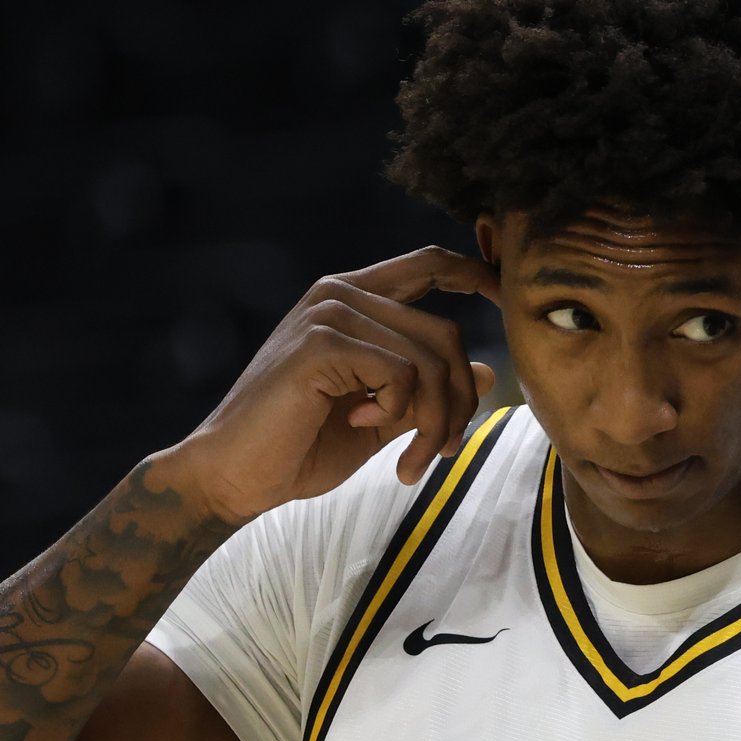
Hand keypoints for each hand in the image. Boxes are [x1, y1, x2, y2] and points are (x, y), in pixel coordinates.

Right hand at [160, 246, 500, 522]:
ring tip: (411, 460)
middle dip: (459, 402)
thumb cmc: (300, 447)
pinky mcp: (322, 343)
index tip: (505, 297)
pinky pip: (402, 374)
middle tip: (442, 451)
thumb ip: (427, 391)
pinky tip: (359, 427)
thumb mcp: (380, 418)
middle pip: (446, 331)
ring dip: (434, 422)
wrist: (235, 476)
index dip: (476, 274)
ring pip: (431, 358)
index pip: (430, 264)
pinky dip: (398, 414)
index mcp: (353, 299)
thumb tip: (489, 370)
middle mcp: (341, 294)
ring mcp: (329, 313)